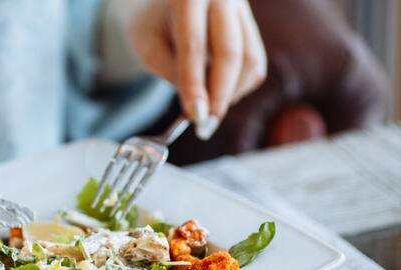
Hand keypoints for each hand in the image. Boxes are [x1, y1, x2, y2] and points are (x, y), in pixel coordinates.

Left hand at [129, 0, 266, 139]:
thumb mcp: (146, 44)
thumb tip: (200, 107)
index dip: (195, 85)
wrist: (162, 0)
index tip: (195, 116)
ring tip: (207, 109)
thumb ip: (170, 71)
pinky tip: (216, 92)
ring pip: (250, 60)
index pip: (194, 46)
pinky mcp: (251, 23)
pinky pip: (254, 62)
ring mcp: (241, 9)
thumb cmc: (151, 23)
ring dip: (231, 93)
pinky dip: (238, 85)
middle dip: (219, 97)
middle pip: (231, 54)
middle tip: (205, 126)